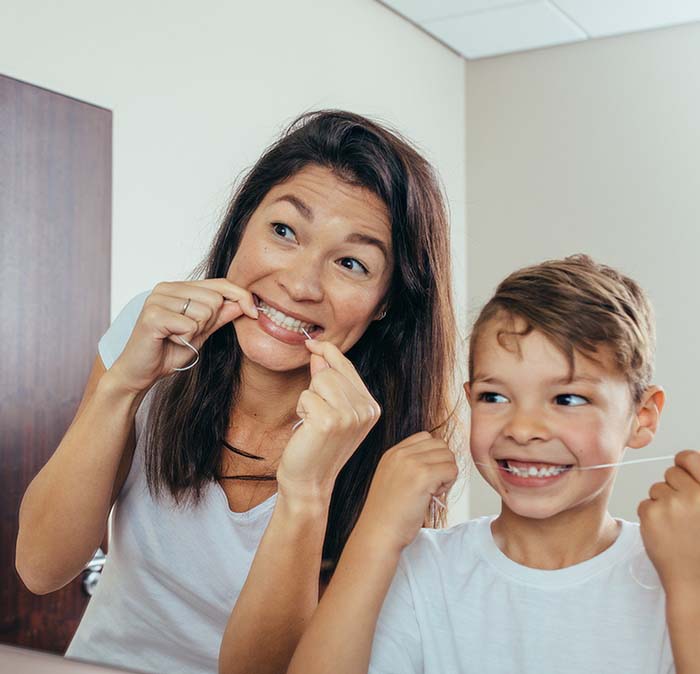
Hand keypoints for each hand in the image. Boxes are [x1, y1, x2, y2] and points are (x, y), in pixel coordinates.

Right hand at [109, 279, 257, 392]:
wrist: (139, 373)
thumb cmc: (167, 352)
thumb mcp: (201, 333)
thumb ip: (220, 316)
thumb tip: (244, 302)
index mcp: (178, 287)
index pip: (219, 283)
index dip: (241, 296)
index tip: (255, 312)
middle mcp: (166, 288)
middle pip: (215, 299)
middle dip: (209, 323)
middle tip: (188, 335)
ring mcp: (157, 299)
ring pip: (204, 311)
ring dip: (196, 332)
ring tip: (177, 338)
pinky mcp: (152, 315)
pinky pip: (190, 325)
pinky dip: (185, 339)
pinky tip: (169, 341)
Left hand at [276, 340, 380, 504]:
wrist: (310, 482)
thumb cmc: (317, 447)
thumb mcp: (331, 410)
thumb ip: (329, 381)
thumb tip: (319, 352)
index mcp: (371, 407)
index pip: (347, 366)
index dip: (328, 352)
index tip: (312, 345)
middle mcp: (366, 410)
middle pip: (331, 371)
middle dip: (316, 387)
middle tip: (316, 415)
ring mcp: (350, 416)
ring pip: (320, 380)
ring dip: (308, 398)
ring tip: (313, 421)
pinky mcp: (330, 421)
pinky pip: (306, 396)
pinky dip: (301, 410)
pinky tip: (307, 429)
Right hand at [355, 432, 458, 554]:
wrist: (378, 532)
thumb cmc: (388, 514)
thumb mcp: (392, 479)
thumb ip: (409, 465)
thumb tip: (437, 460)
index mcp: (392, 453)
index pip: (425, 437)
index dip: (433, 456)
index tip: (426, 476)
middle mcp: (401, 453)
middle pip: (440, 445)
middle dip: (442, 464)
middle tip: (432, 485)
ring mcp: (411, 463)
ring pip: (448, 456)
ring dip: (447, 474)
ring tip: (432, 491)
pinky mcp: (423, 476)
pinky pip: (452, 470)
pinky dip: (448, 484)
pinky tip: (433, 496)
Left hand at [638, 450, 699, 592]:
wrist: (697, 584)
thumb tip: (685, 464)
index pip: (690, 458)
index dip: (684, 464)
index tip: (684, 472)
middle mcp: (695, 494)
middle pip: (671, 473)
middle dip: (674, 488)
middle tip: (683, 511)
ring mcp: (672, 503)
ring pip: (656, 488)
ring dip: (663, 503)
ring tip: (677, 526)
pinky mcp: (651, 514)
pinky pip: (645, 504)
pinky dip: (652, 516)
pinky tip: (666, 533)